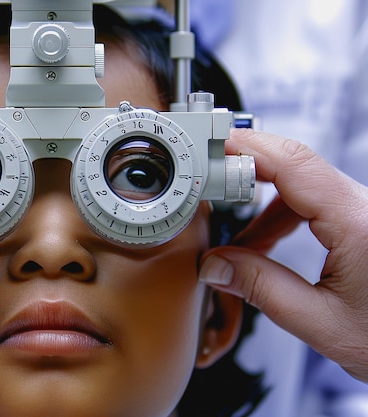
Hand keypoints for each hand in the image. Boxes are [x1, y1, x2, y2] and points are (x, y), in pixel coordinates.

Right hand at [199, 129, 367, 381]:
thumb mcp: (323, 324)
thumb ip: (262, 289)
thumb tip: (214, 265)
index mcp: (359, 225)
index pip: (295, 165)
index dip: (249, 150)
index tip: (212, 150)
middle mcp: (365, 209)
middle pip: (294, 168)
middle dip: (245, 175)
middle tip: (207, 188)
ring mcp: (363, 212)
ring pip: (300, 186)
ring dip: (261, 208)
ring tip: (238, 245)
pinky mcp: (359, 222)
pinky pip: (311, 203)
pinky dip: (279, 219)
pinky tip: (262, 246)